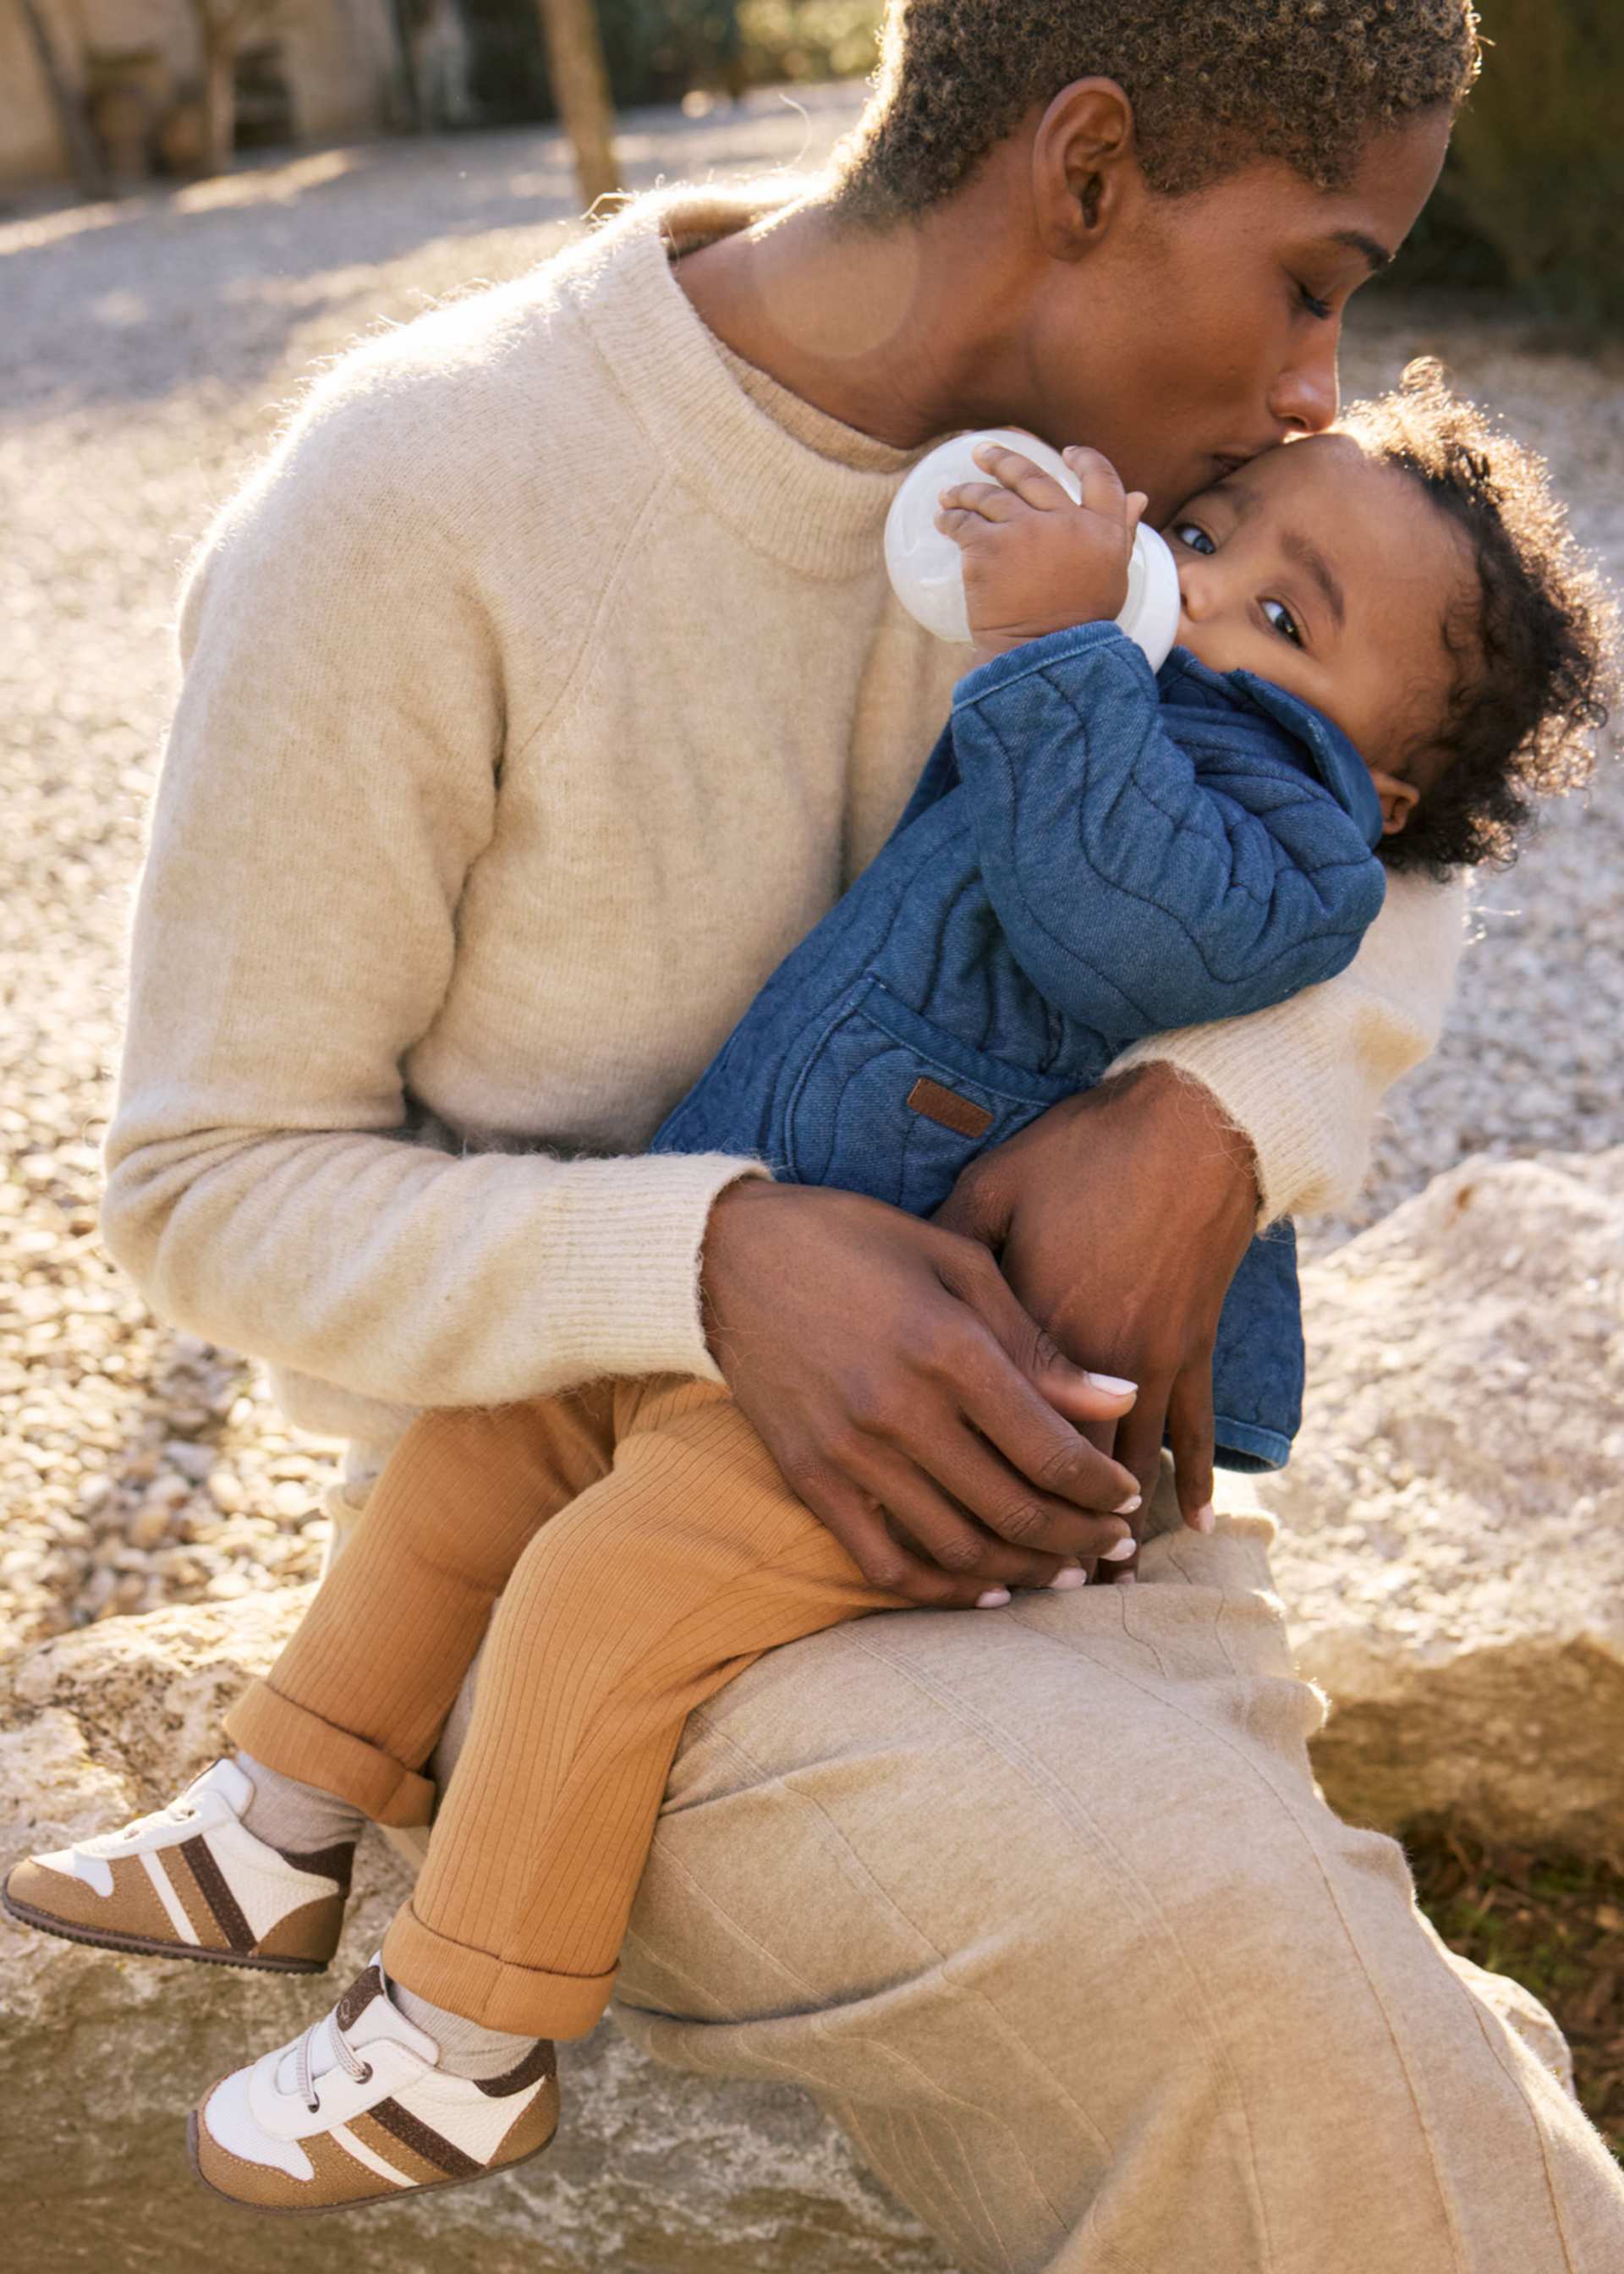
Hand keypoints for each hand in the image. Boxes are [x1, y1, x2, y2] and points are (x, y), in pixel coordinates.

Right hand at [699, 1180, 1144, 1606]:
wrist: (725, 1256)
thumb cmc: (855, 1242)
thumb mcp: (955, 1262)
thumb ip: (1035, 1343)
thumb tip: (1119, 1401)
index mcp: (948, 1347)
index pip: (1050, 1451)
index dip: (1104, 1489)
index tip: (1131, 1499)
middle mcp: (900, 1410)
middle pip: (1014, 1509)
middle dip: (1081, 1539)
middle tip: (1118, 1547)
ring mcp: (849, 1452)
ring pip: (957, 1547)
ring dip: (1024, 1571)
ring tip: (1067, 1574)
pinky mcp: (809, 1478)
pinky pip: (882, 1563)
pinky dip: (940, 1591)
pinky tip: (984, 1591)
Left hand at [934, 1064, 1259, 1568]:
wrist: (1186, 1124)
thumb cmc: (1075, 1152)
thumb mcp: (989, 1193)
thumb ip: (946, 1262)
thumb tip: (902, 1312)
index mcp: (1018, 1326)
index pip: (989, 1429)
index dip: (977, 1487)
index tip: (961, 1533)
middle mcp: (1085, 1360)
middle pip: (1056, 1471)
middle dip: (1045, 1533)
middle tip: (1035, 1583)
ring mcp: (1148, 1358)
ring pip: (1127, 1467)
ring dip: (1114, 1527)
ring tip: (1100, 1582)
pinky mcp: (1192, 1345)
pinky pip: (1195, 1429)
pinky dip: (1198, 1479)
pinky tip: (1195, 1525)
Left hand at [935, 443, 1148, 664]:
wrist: (1042, 658)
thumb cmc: (1080, 625)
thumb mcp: (1113, 577)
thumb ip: (1122, 533)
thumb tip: (1139, 497)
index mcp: (1104, 529)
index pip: (1100, 477)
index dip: (1084, 459)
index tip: (1066, 451)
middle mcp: (1066, 521)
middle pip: (1032, 475)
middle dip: (1002, 459)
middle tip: (982, 452)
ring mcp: (1025, 530)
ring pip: (990, 495)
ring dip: (967, 490)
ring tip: (951, 493)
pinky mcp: (989, 547)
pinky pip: (963, 522)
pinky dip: (950, 518)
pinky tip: (943, 520)